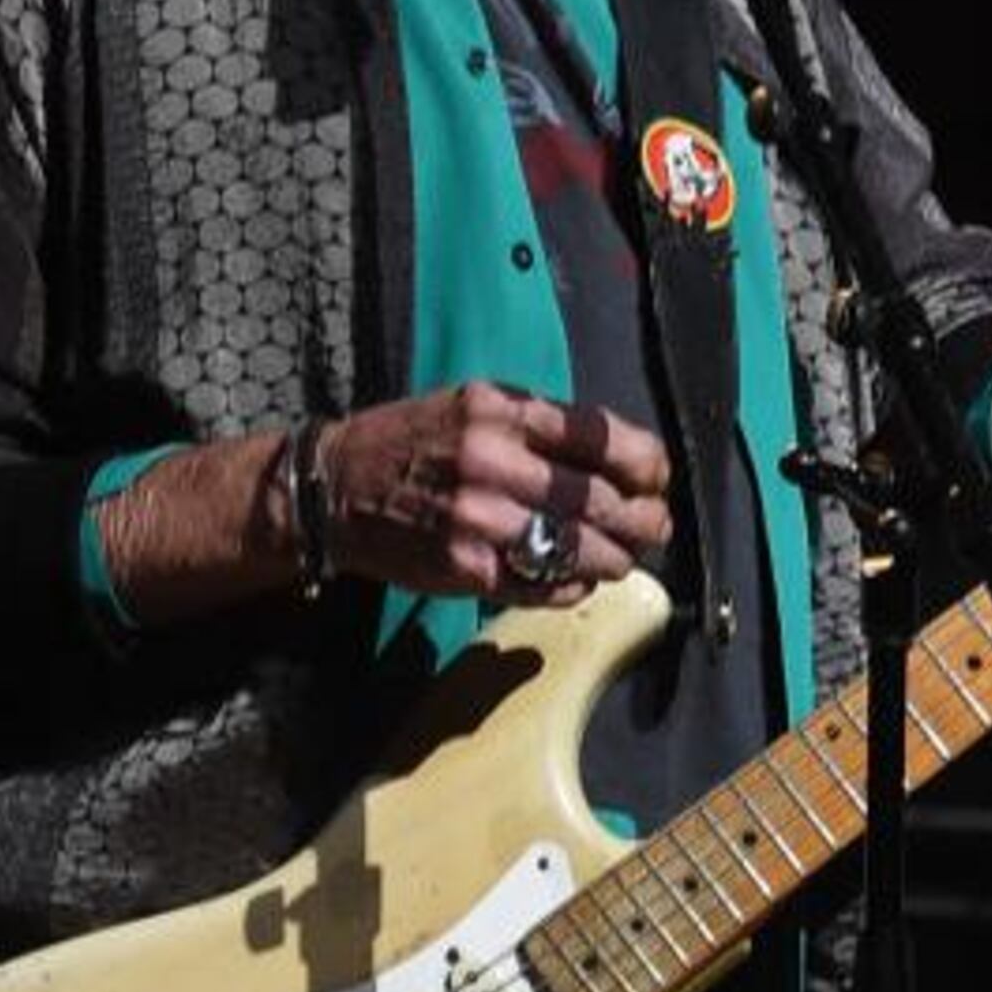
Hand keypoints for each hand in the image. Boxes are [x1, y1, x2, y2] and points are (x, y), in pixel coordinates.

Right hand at [321, 381, 675, 605]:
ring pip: (580, 548)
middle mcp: (493, 459)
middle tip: (655, 527)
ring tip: (622, 558)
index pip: (600, 436)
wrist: (333, 486)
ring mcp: (478, 518)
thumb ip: (539, 426)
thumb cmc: (412, 442)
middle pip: (600, 498)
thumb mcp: (473, 405)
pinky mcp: (465, 567)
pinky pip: (542, 583)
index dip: (646, 463)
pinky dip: (571, 585)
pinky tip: (576, 579)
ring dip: (615, 559)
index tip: (657, 477)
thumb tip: (615, 456)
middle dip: (643, 520)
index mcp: (501, 411)